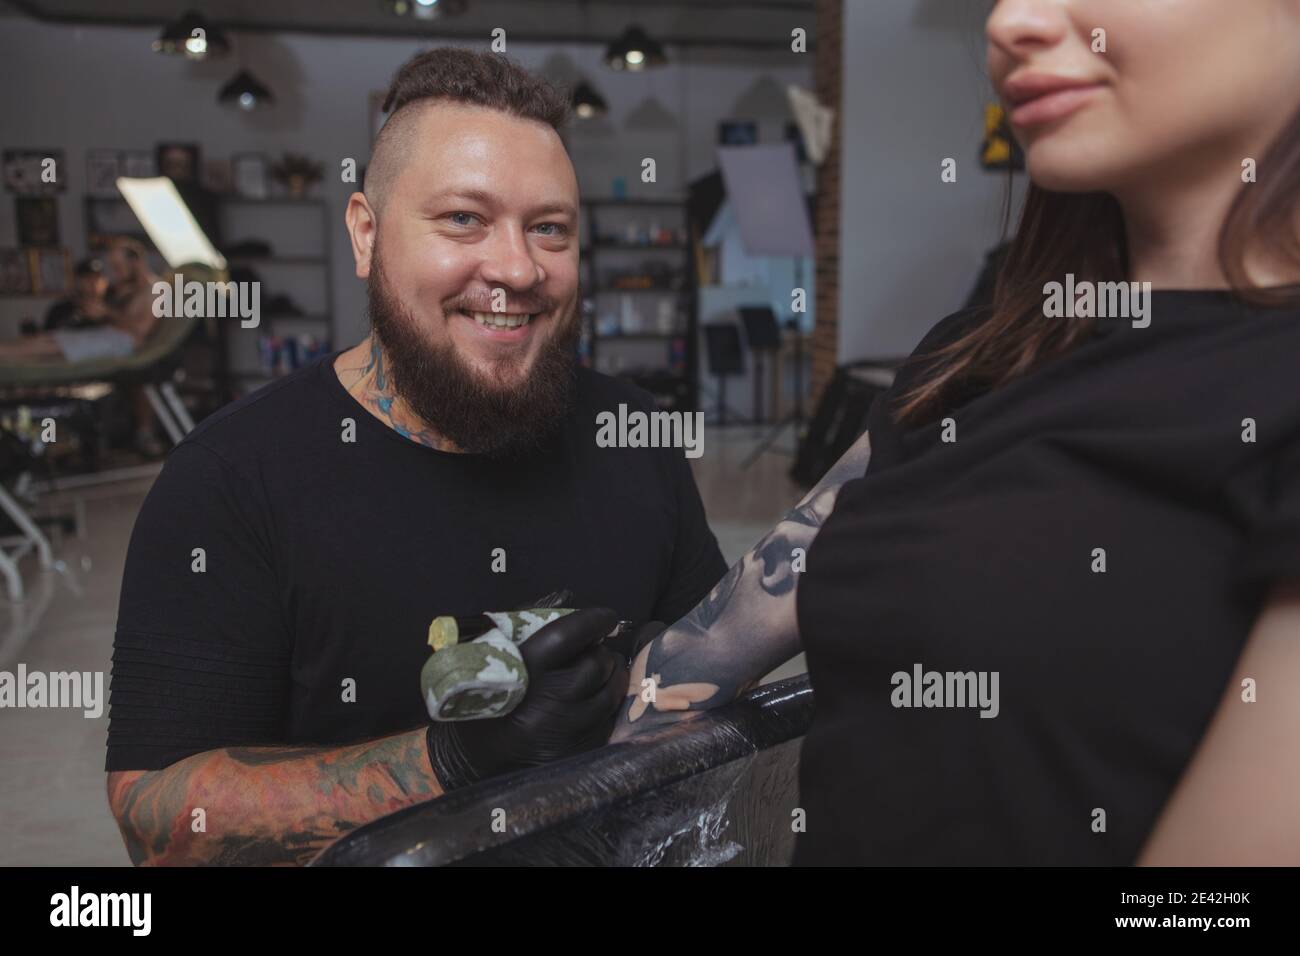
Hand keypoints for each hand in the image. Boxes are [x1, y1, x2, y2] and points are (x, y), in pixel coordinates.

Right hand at [426, 607, 626, 788]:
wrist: (470, 758)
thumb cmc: (479, 697)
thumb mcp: (491, 655)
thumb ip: (526, 624)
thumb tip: (567, 599)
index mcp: (522, 671)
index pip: (569, 634)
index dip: (594, 621)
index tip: (606, 617)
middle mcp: (547, 701)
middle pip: (596, 663)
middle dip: (600, 652)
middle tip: (594, 650)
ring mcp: (564, 730)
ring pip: (610, 691)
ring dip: (611, 676)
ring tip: (600, 671)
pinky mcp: (577, 751)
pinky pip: (607, 719)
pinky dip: (606, 705)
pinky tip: (593, 700)